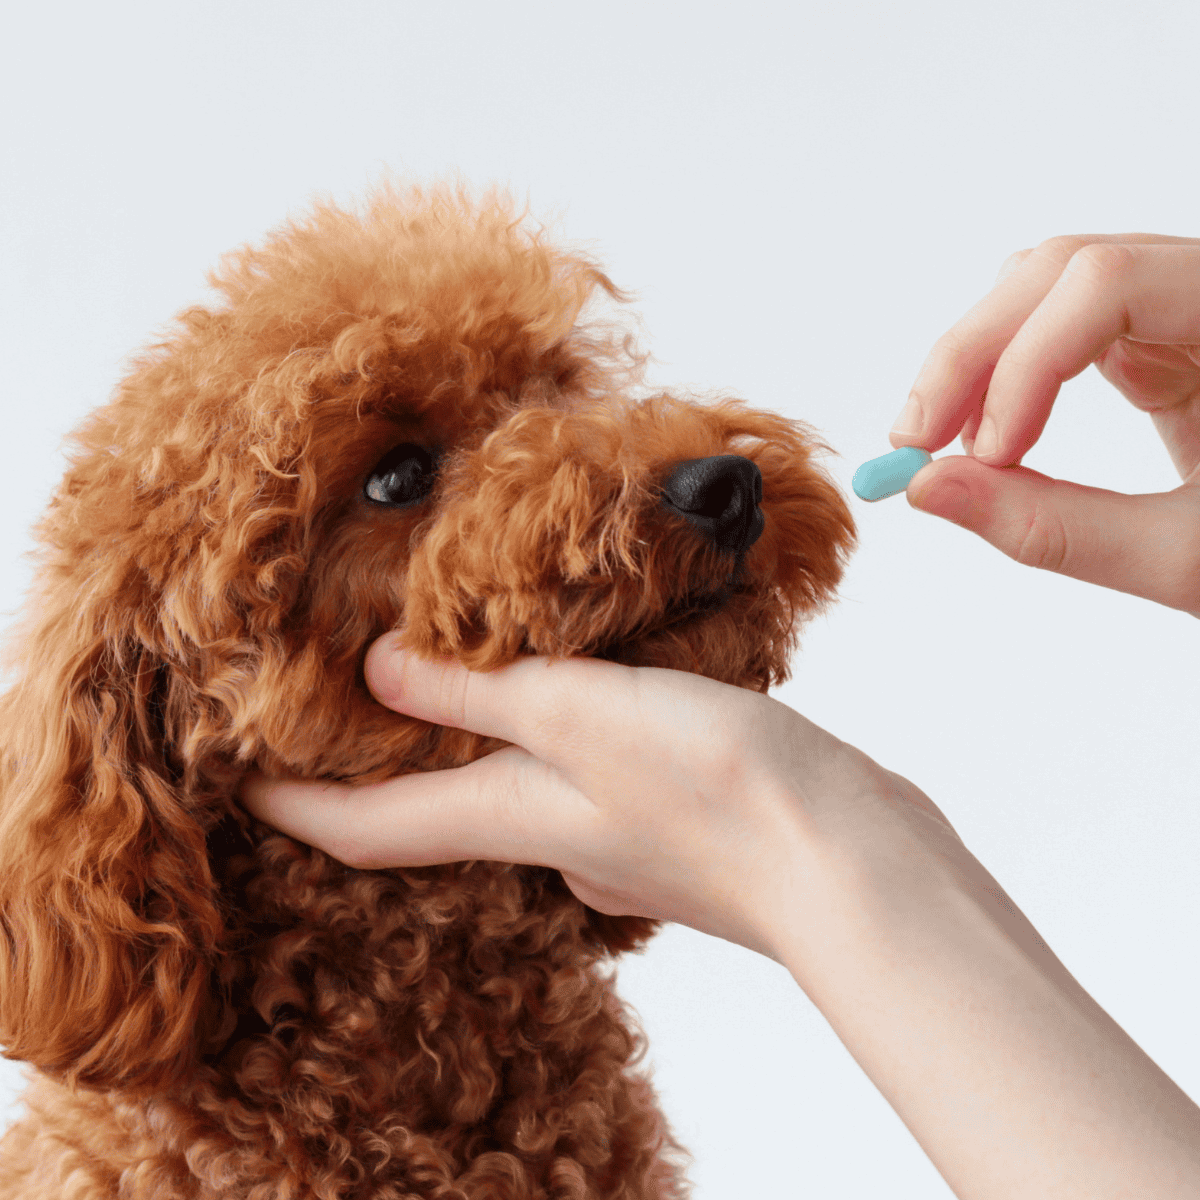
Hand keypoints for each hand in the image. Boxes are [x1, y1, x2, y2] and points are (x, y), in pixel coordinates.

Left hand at [241, 634, 958, 961]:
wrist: (852, 858)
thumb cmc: (721, 791)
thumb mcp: (580, 714)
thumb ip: (480, 690)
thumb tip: (376, 673)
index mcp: (512, 816)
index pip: (366, 827)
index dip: (294, 804)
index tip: (239, 776)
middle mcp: (550, 835)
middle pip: (434, 810)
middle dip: (385, 763)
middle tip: (348, 701)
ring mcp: (613, 832)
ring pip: (515, 782)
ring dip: (477, 737)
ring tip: (463, 667)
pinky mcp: (668, 811)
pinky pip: (584, 767)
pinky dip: (557, 729)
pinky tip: (587, 683)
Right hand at [890, 234, 1199, 616]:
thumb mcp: (1187, 556)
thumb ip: (1054, 528)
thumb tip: (927, 493)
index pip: (1105, 284)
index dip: (1024, 364)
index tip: (984, 459)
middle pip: (1058, 269)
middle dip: (972, 354)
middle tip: (914, 444)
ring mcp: (1180, 305)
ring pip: (1044, 285)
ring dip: (977, 359)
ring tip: (942, 444)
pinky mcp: (1154, 337)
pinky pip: (1054, 324)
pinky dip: (1004, 375)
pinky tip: (986, 434)